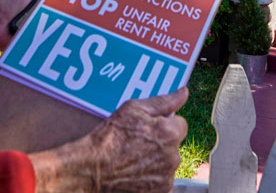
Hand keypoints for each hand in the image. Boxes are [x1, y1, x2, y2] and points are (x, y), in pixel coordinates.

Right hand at [30, 88, 188, 191]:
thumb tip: (183, 93)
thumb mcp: (133, 109)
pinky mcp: (159, 191)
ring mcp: (166, 177)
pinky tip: (134, 172)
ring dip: (157, 160)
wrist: (92, 170)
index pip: (181, 124)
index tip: (149, 128)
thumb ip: (163, 102)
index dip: (164, 124)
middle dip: (161, 143)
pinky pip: (161, 180)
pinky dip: (151, 177)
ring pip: (168, 163)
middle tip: (137, 143)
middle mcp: (173, 157)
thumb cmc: (109, 138)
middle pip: (174, 145)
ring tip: (133, 158)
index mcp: (169, 133)